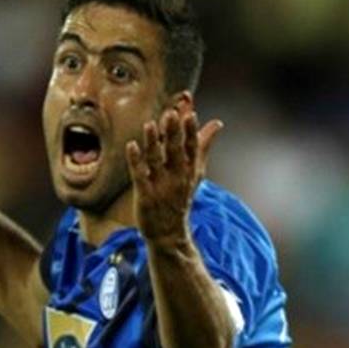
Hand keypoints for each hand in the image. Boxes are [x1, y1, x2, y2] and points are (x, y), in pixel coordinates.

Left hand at [126, 104, 223, 245]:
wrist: (169, 233)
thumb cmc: (180, 197)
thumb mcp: (196, 172)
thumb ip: (204, 146)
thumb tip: (217, 123)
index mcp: (190, 169)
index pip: (193, 147)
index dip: (191, 131)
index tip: (191, 114)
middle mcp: (177, 176)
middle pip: (176, 151)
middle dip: (173, 133)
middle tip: (171, 114)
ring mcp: (161, 186)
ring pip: (156, 161)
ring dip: (152, 142)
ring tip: (149, 125)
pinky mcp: (145, 195)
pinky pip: (140, 176)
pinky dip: (135, 161)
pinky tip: (131, 146)